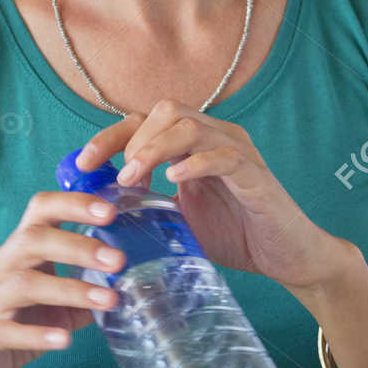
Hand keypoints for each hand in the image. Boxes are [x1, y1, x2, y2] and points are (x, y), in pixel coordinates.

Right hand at [0, 188, 124, 367]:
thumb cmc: (8, 327)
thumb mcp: (49, 306)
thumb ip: (82, 292)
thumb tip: (128, 285)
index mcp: (15, 252)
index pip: (39, 210)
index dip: (73, 204)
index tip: (111, 211)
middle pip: (33, 240)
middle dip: (79, 246)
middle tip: (118, 260)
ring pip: (26, 284)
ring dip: (71, 290)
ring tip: (108, 300)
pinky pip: (9, 330)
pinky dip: (39, 334)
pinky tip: (65, 340)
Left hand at [75, 100, 352, 294]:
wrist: (286, 257)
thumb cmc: (233, 234)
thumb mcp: (177, 217)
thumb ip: (146, 203)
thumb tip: (97, 208)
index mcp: (194, 144)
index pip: (144, 121)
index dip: (109, 137)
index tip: (82, 165)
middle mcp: (216, 137)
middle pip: (165, 110)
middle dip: (131, 139)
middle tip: (115, 176)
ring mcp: (238, 152)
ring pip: (190, 125)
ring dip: (154, 149)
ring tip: (134, 178)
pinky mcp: (256, 175)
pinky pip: (225, 156)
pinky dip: (196, 163)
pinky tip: (175, 179)